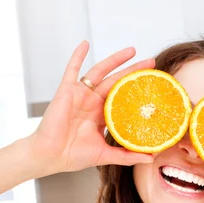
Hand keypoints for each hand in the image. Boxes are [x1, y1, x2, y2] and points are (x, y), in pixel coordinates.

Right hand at [27, 41, 154, 174]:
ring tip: (132, 51)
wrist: (50, 156)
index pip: (123, 98)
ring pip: (101, 72)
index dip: (136, 91)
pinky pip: (72, 69)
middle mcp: (92, 102)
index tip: (152, 85)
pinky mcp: (67, 90)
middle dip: (133, 71)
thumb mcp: (106, 155)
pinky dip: (78, 55)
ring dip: (115, 59)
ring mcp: (80, 94)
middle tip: (151, 62)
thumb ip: (127, 155)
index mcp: (101, 115)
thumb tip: (151, 158)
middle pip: (116, 81)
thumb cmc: (73, 156)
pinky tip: (85, 43)